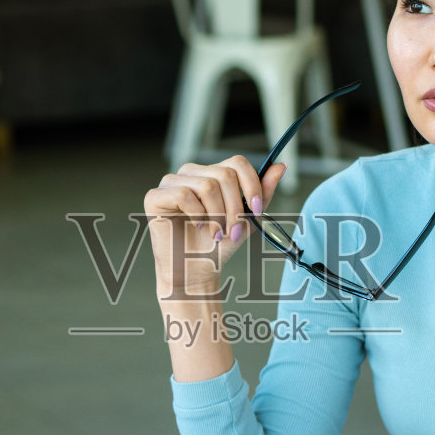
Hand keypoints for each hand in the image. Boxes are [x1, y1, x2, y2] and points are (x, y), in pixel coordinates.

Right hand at [143, 156, 286, 294]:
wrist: (196, 271)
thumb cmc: (218, 245)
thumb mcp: (247, 218)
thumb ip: (262, 192)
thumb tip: (280, 166)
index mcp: (211, 173)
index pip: (236, 162)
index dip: (251, 184)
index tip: (257, 210)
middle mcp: (191, 173)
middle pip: (224, 174)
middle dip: (235, 207)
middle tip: (234, 231)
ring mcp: (171, 182)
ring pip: (206, 185)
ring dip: (218, 215)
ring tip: (217, 233)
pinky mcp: (154, 196)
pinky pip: (183, 195)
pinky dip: (198, 215)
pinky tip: (198, 227)